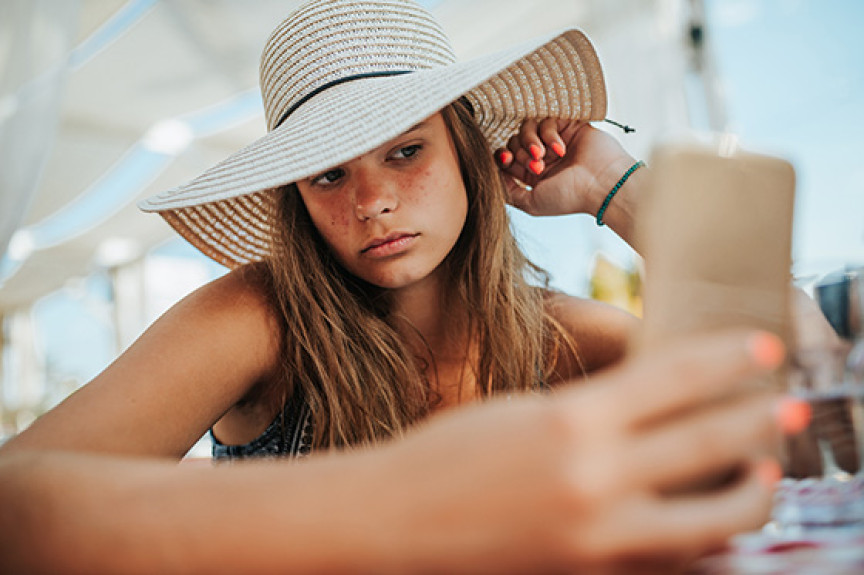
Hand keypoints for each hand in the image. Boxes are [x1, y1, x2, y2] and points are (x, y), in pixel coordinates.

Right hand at [367, 329, 792, 572]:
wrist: (395, 523)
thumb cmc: (445, 455)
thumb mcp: (522, 411)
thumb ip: (593, 411)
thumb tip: (656, 405)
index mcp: (570, 421)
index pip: (672, 376)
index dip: (725, 357)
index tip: (761, 346)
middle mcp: (593, 478)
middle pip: (705, 442)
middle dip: (759, 418)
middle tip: (791, 404)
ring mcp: (597, 536)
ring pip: (709, 520)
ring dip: (751, 493)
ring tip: (768, 472)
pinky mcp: (591, 574)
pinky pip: (671, 561)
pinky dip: (706, 544)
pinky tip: (717, 526)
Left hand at [495, 119, 636, 216]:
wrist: (602, 185)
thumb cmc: (570, 197)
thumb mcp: (531, 203)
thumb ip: (508, 193)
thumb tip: (492, 176)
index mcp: (533, 174)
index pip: (507, 157)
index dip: (502, 157)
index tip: (506, 160)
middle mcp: (543, 156)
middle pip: (514, 141)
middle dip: (520, 152)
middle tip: (536, 165)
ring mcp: (554, 140)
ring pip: (526, 128)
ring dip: (530, 141)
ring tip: (543, 155)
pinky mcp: (567, 126)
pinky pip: (546, 119)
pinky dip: (549, 134)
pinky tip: (560, 148)